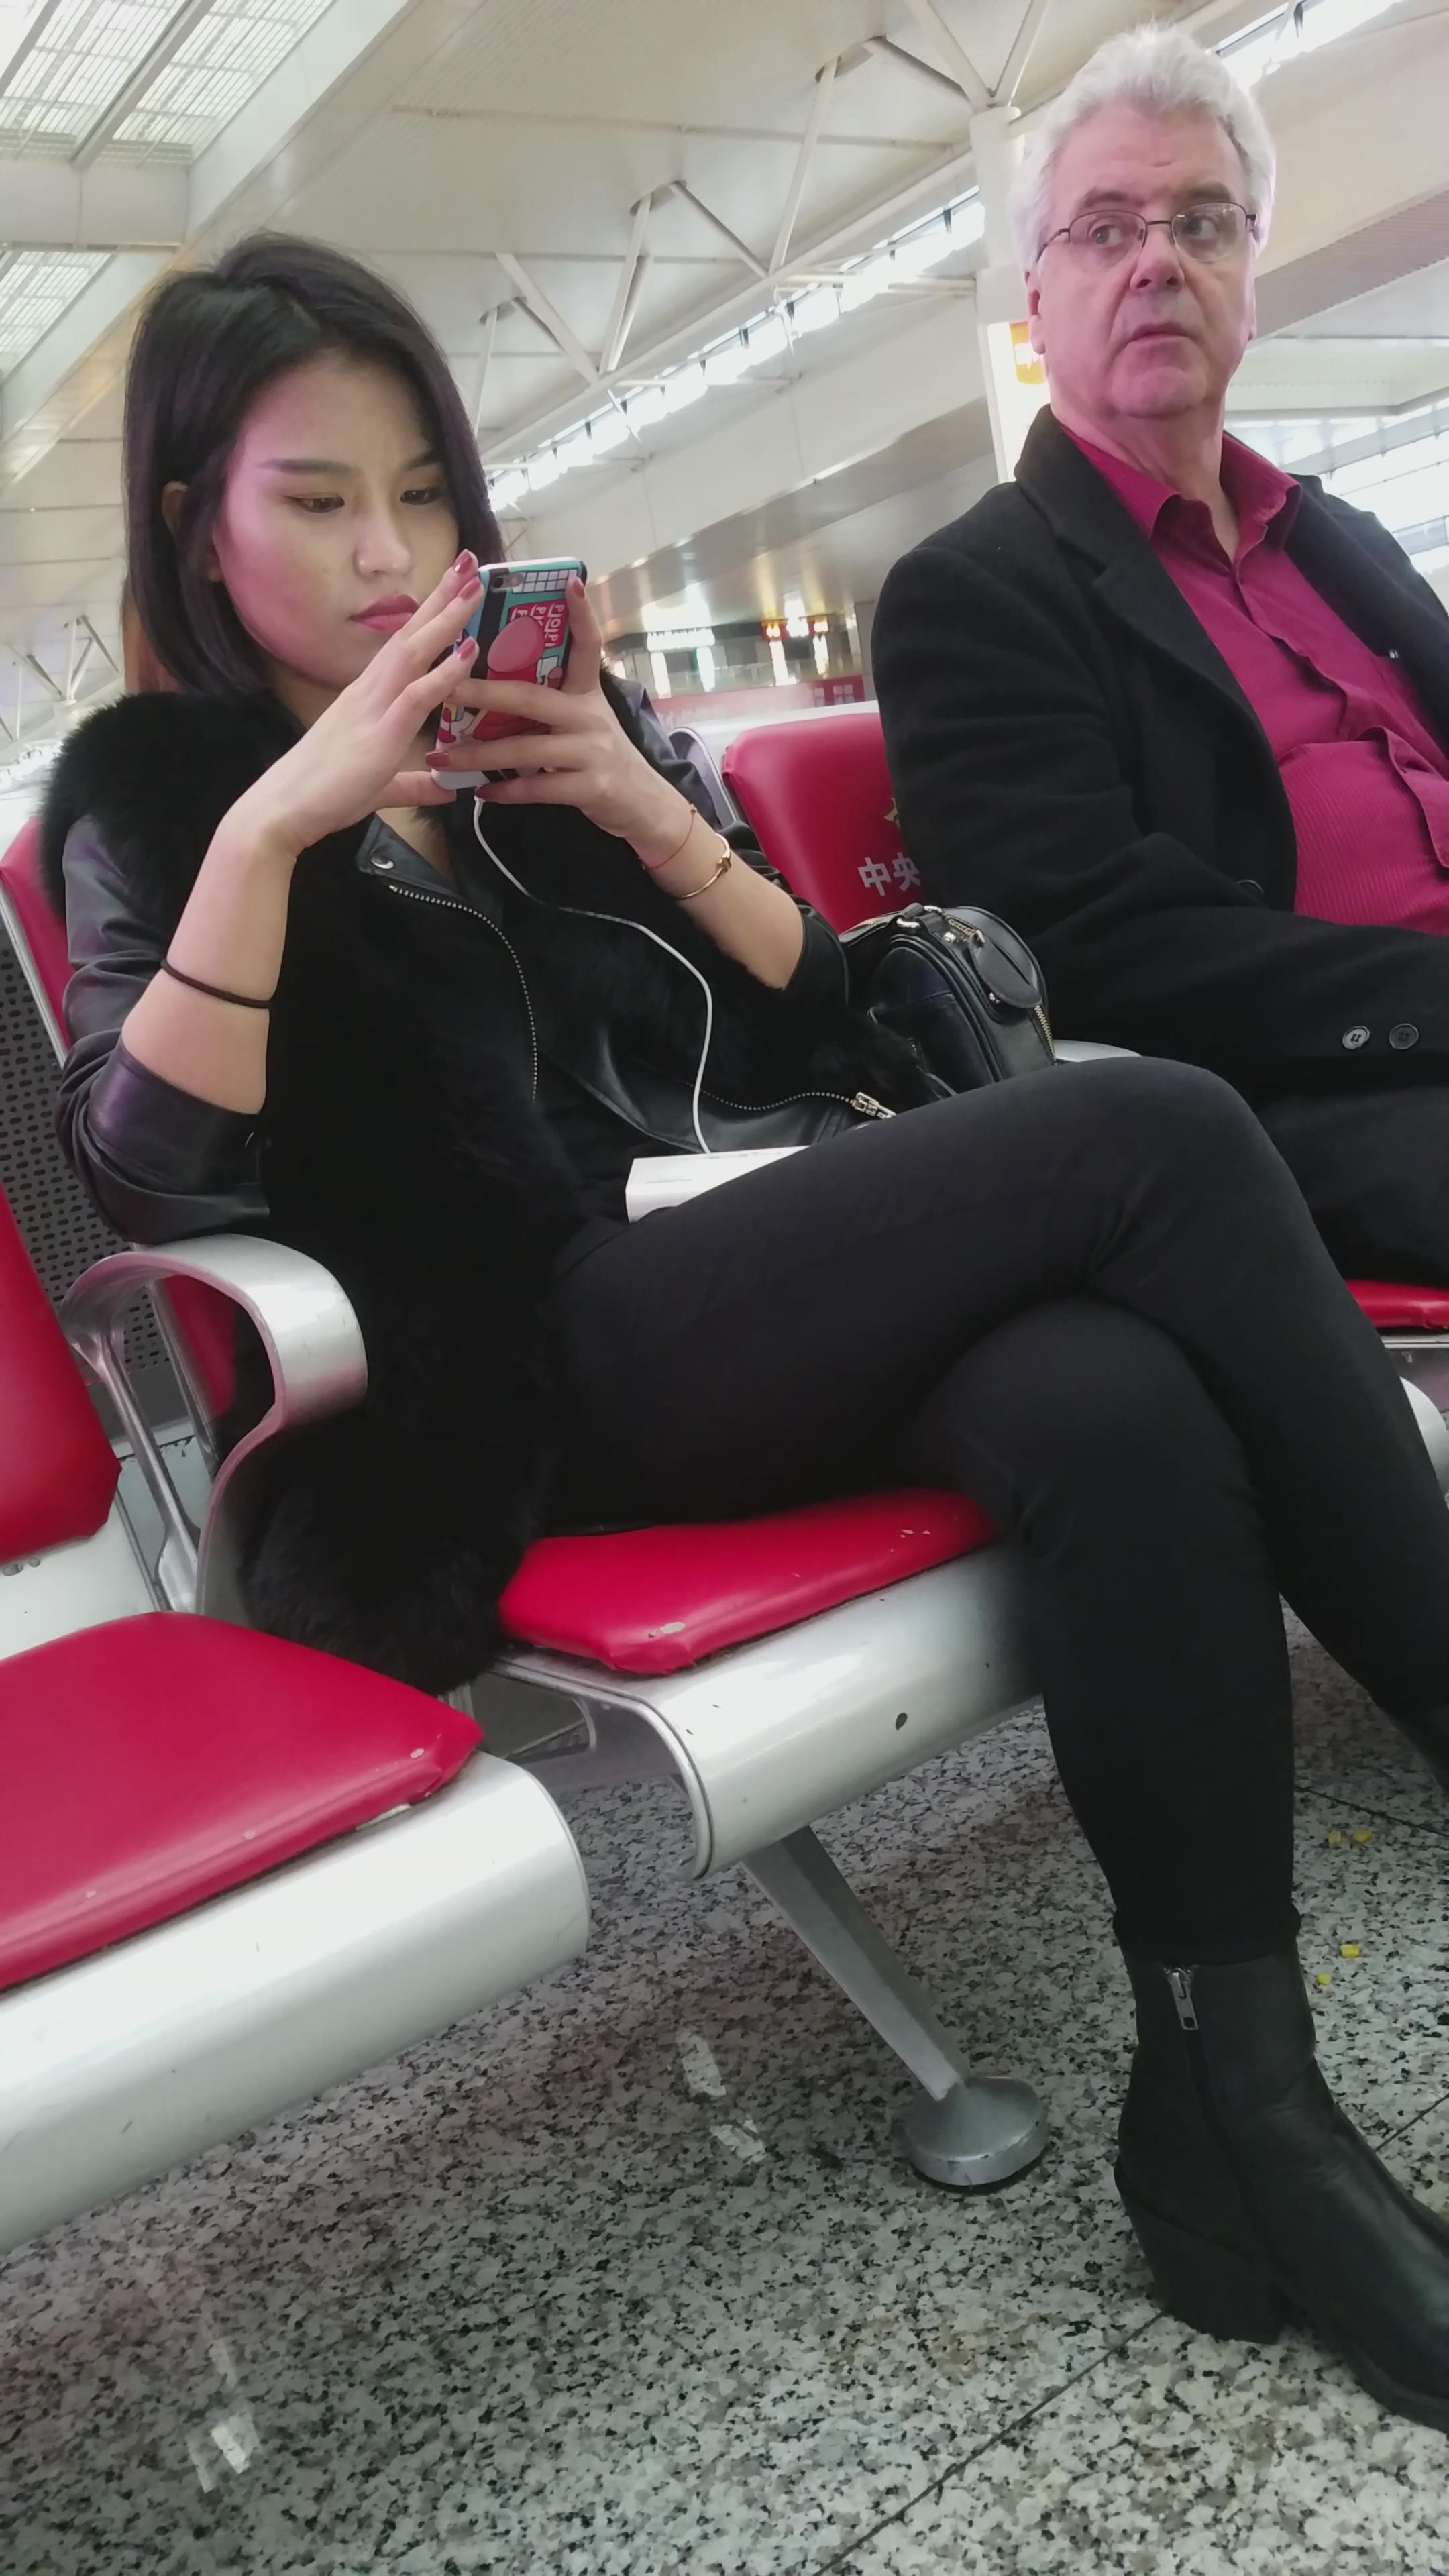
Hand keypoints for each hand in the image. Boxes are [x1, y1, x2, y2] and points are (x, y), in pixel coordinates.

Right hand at [231, 554, 485, 857]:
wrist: (280, 811)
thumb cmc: (322, 795)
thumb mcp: (379, 787)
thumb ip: (412, 784)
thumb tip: (442, 786)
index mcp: (367, 699)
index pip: (403, 647)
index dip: (429, 616)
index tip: (454, 586)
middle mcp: (368, 693)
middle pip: (410, 635)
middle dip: (441, 598)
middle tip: (469, 562)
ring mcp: (373, 709)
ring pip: (414, 652)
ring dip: (446, 619)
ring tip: (474, 586)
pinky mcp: (379, 734)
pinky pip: (416, 695)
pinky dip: (443, 672)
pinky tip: (467, 652)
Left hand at [426, 577, 688, 855]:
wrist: (643, 805)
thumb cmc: (603, 759)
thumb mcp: (586, 721)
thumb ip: (552, 703)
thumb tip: (497, 688)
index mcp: (587, 694)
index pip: (587, 647)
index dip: (581, 614)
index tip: (569, 581)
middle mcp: (590, 716)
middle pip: (530, 698)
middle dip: (482, 693)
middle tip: (445, 688)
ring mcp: (592, 751)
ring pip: (524, 748)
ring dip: (478, 756)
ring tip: (441, 757)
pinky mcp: (591, 787)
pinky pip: (538, 787)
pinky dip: (505, 792)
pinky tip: (479, 793)